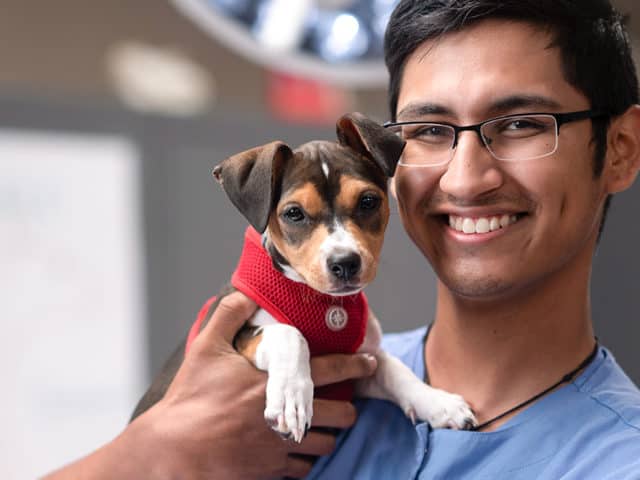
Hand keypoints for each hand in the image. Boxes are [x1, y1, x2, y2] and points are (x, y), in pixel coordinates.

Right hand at [43, 291, 376, 479]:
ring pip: (326, 446)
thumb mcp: (206, 348)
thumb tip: (245, 295)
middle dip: (349, 410)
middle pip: (342, 416)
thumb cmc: (191, 398)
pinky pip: (303, 471)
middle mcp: (287, 415)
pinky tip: (298, 451)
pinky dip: (305, 461)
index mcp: (277, 383)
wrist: (175, 447)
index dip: (356, 365)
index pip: (331, 370)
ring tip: (323, 428)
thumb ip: (228, 316)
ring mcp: (281, 447)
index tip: (369, 362)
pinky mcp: (270, 471)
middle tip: (345, 404)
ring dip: (328, 435)